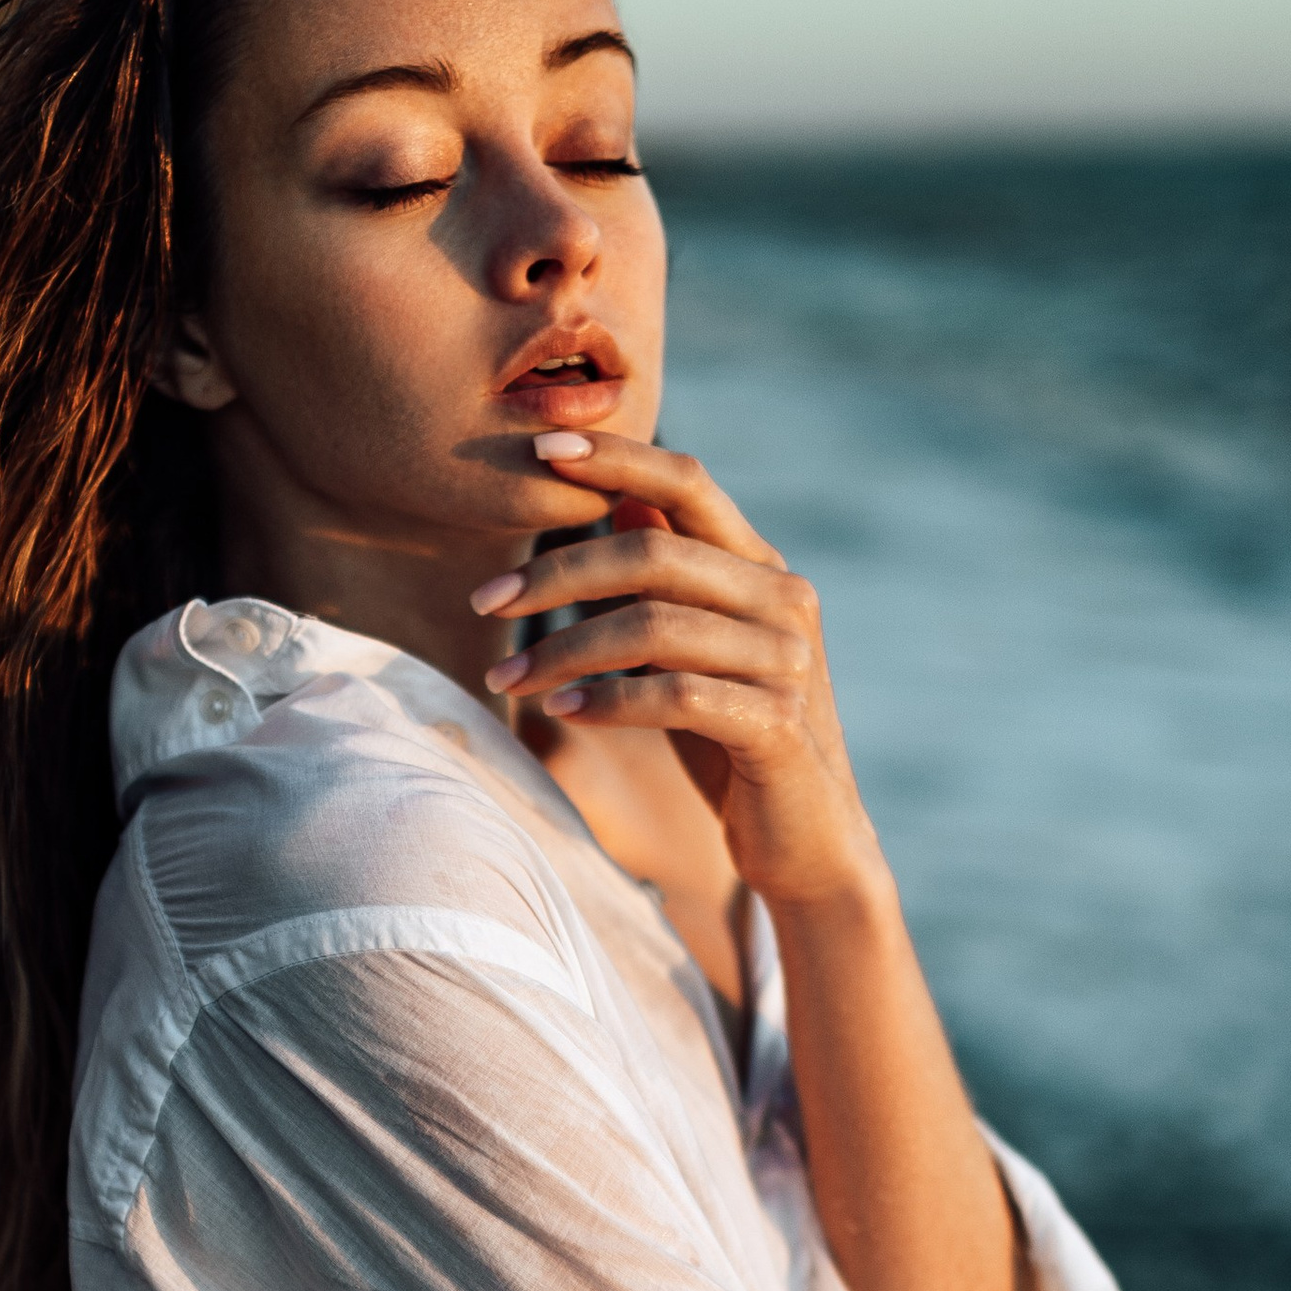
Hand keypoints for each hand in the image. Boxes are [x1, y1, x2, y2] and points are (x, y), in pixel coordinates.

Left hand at [469, 435, 886, 912]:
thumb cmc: (736, 738)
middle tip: (484, 601)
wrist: (807, 841)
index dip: (615, 457)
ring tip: (505, 678)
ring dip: (563, 648)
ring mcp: (786, 662)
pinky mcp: (776, 726)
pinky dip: (606, 700)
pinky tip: (559, 710)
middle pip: (653, 551)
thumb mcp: (699, 648)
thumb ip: (672, 578)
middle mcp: (783, 600)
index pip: (688, 483)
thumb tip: (622, 498)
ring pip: (654, 625)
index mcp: (762, 568)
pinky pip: (675, 697)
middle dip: (555, 572)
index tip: (537, 448)